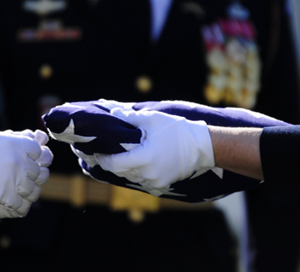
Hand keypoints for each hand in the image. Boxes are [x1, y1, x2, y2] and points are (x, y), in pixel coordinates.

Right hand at [0, 130, 52, 209]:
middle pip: (39, 171)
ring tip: (18, 191)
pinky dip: (17, 205)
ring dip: (27, 192)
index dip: (35, 156)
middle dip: (32, 175)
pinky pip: (22, 205)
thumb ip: (13, 138)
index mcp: (16, 144)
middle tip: (24, 177)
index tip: (29, 160)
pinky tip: (10, 202)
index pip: (39, 151)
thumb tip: (32, 136)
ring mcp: (14, 180)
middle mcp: (19, 161)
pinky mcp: (6, 197)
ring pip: (33, 190)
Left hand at [88, 108, 214, 188]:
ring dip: (124, 168)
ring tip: (119, 156)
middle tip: (104, 152)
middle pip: (120, 172)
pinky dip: (136, 172)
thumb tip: (113, 113)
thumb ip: (129, 118)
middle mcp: (148, 174)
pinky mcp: (161, 185)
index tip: (97, 151)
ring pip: (130, 177)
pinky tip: (136, 162)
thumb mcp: (152, 119)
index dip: (103, 158)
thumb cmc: (176, 129)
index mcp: (144, 158)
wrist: (202, 146)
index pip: (113, 164)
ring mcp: (155, 182)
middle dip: (111, 162)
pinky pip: (142, 180)